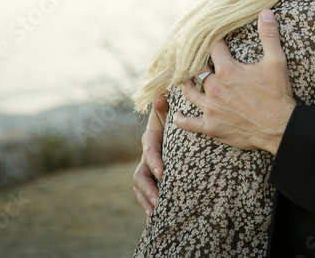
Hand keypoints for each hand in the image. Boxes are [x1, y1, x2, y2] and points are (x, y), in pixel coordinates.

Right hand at [133, 94, 167, 217]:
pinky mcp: (152, 178)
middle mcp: (146, 155)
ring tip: (155, 212)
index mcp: (151, 139)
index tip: (163, 173)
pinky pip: (145, 193)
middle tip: (159, 199)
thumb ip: (165, 107)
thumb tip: (160, 96)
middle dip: (148, 188)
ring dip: (146, 199)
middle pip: (140, 174)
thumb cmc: (174, 118)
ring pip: (140, 186)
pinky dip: (148, 205)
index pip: (149, 150)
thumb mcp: (170, 112)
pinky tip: (155, 218)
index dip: (154, 161)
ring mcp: (147, 168)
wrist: (173, 126)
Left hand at [176, 9, 295, 153]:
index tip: (214, 38)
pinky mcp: (211, 126)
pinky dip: (181, 119)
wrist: (279, 128)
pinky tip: (177, 114)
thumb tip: (265, 12)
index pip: (213, 49)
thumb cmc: (278, 94)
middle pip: (197, 70)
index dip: (214, 42)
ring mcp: (211, 108)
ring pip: (189, 92)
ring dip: (187, 85)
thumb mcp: (277, 61)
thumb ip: (269, 35)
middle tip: (197, 58)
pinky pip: (189, 123)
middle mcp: (214, 88)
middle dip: (197, 63)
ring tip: (185, 80)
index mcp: (227, 70)